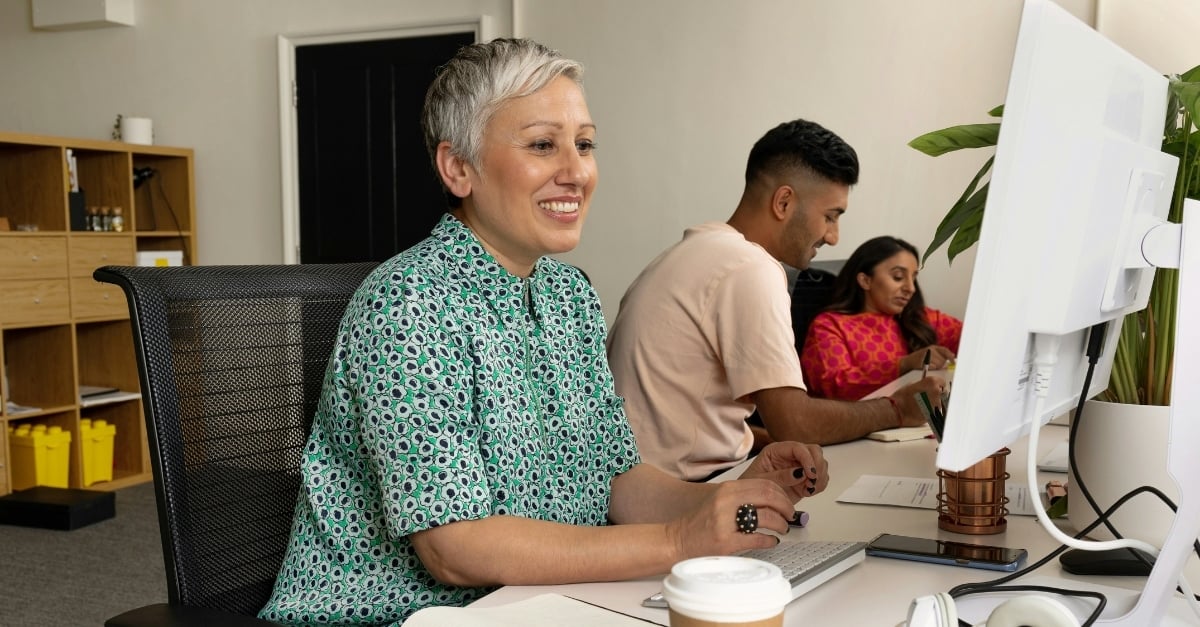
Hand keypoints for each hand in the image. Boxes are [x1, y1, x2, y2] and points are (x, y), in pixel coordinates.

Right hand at [665, 478, 798, 559]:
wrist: (676, 539)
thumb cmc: (699, 521)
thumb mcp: (719, 499)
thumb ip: (741, 495)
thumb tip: (771, 497)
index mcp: (727, 489)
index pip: (764, 484)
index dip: (782, 493)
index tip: (787, 502)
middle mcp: (726, 501)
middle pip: (769, 497)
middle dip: (786, 507)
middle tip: (791, 515)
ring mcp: (726, 522)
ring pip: (767, 518)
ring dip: (781, 524)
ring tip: (783, 528)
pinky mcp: (726, 542)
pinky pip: (757, 539)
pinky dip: (770, 541)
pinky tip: (772, 541)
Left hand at [739, 441, 828, 501]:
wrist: (754, 499)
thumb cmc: (753, 486)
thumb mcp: (761, 481)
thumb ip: (780, 476)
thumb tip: (799, 472)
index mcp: (777, 451)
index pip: (798, 447)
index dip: (807, 459)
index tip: (810, 473)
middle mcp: (790, 456)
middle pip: (814, 451)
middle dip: (817, 466)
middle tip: (812, 481)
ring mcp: (800, 466)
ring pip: (820, 463)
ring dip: (819, 477)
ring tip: (808, 488)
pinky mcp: (805, 479)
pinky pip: (821, 477)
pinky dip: (819, 485)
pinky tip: (808, 492)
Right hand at [893, 376, 945, 426]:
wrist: (897, 411)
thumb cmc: (902, 397)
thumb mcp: (911, 385)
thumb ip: (922, 385)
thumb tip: (926, 387)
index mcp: (932, 382)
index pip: (942, 382)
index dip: (937, 384)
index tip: (934, 387)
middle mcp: (937, 392)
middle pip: (942, 392)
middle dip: (937, 394)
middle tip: (927, 396)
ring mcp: (937, 404)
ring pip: (940, 403)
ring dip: (934, 403)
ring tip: (922, 404)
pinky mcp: (935, 414)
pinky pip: (936, 411)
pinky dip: (931, 410)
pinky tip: (922, 410)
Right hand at [900, 345, 955, 373]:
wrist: (908, 362)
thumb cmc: (921, 359)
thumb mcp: (931, 353)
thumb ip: (941, 354)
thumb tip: (952, 355)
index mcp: (933, 347)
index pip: (945, 351)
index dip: (950, 357)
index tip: (953, 363)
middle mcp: (930, 349)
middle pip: (942, 360)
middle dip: (940, 364)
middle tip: (933, 364)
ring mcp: (926, 355)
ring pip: (938, 364)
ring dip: (936, 367)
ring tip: (929, 366)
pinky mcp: (923, 361)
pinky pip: (932, 367)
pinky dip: (931, 368)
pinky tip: (927, 367)